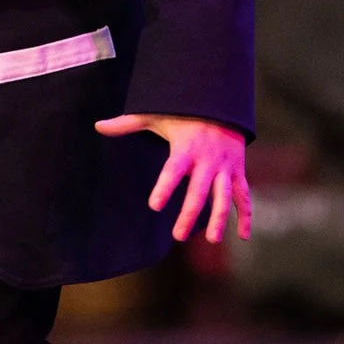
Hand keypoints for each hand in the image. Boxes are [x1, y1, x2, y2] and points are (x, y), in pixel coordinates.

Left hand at [94, 112, 252, 242]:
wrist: (223, 103)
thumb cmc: (184, 114)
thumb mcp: (157, 116)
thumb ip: (128, 124)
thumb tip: (98, 125)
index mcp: (186, 148)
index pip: (173, 170)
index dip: (165, 187)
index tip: (154, 205)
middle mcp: (207, 160)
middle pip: (199, 190)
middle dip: (189, 213)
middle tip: (177, 236)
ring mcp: (225, 167)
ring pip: (224, 196)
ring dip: (219, 218)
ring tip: (211, 240)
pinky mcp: (237, 171)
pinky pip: (243, 196)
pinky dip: (245, 215)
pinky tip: (242, 236)